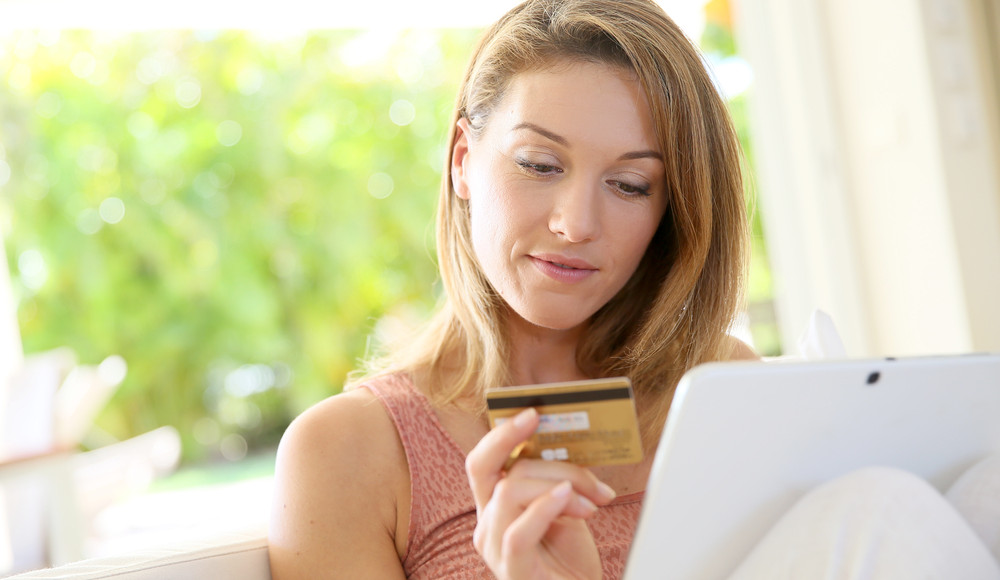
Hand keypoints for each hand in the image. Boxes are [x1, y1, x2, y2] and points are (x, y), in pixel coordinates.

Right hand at [466, 408, 617, 579]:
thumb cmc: (570, 560)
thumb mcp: (564, 509)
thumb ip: (557, 482)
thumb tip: (569, 445)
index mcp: (495, 507)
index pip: (482, 462)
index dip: (500, 433)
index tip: (532, 412)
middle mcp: (486, 524)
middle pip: (485, 468)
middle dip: (511, 438)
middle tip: (541, 420)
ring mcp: (494, 548)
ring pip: (510, 491)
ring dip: (558, 482)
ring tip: (592, 497)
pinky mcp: (512, 571)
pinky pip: (518, 531)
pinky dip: (546, 508)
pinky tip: (573, 500)